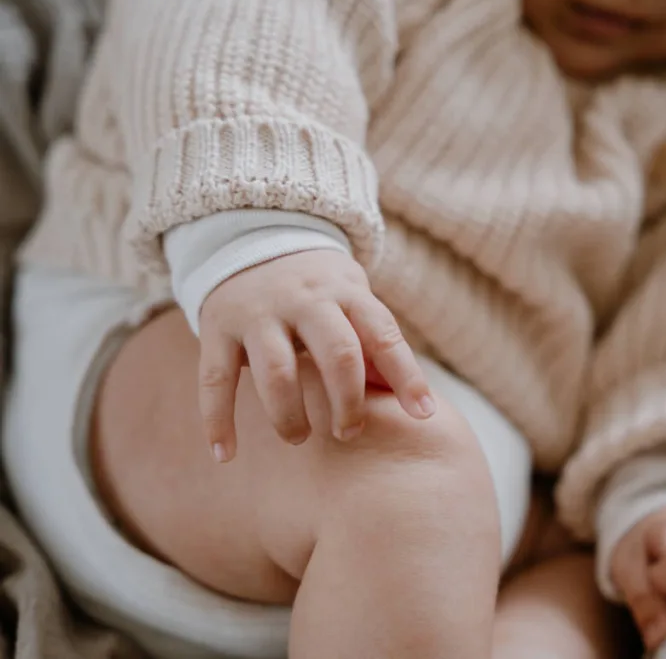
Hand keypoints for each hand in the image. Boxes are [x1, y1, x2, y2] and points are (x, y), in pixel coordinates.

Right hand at [197, 249, 434, 461]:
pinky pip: (215, 379)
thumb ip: (377, 346)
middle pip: (336, 353)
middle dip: (348, 401)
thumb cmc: (319, 288)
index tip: (424, 414)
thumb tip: (416, 403)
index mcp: (347, 293)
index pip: (384, 335)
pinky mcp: (218, 328)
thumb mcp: (353, 300)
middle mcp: (304, 300)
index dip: (406, 376)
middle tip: (349, 434)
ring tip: (298, 437)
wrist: (250, 237)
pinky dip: (218, 420)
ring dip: (289, 415)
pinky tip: (224, 455)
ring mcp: (258, 313)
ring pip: (276, 372)